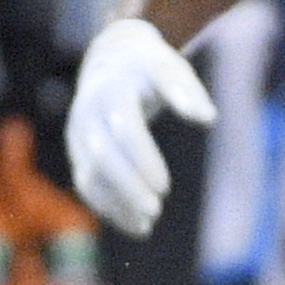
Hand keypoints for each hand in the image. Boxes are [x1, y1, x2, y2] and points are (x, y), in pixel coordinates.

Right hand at [64, 19, 215, 238]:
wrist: (109, 60)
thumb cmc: (148, 67)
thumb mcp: (168, 66)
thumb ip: (186, 89)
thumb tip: (208, 118)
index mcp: (111, 91)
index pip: (124, 129)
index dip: (143, 160)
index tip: (165, 187)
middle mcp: (87, 113)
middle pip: (103, 157)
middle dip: (127, 187)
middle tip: (155, 210)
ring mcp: (77, 135)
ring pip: (89, 176)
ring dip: (116, 204)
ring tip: (146, 225)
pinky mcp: (76, 152)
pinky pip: (87, 185)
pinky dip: (108, 208)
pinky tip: (135, 224)